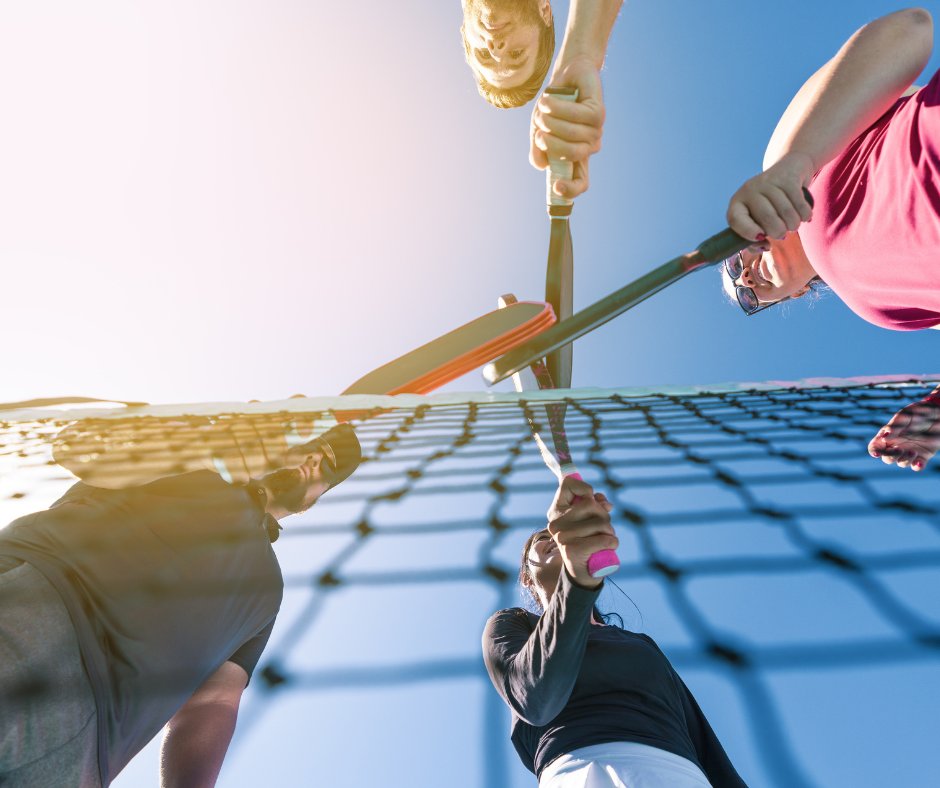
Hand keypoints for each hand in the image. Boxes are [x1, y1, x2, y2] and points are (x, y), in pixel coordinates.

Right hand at [529, 57, 604, 199]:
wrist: (566, 76)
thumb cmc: (553, 107)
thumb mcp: (539, 130)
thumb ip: (538, 149)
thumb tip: (541, 165)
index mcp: (575, 158)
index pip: (580, 183)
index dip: (570, 190)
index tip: (556, 186)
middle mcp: (588, 147)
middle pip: (571, 156)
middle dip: (550, 142)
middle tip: (539, 128)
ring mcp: (596, 131)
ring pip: (571, 134)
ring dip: (550, 120)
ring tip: (543, 108)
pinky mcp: (598, 112)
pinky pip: (575, 115)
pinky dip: (556, 107)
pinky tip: (548, 100)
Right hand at [547, 476, 617, 587]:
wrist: (582, 573)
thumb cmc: (587, 541)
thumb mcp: (589, 519)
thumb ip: (595, 505)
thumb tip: (606, 503)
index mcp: (556, 511)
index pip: (568, 484)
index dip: (585, 488)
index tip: (591, 498)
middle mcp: (556, 523)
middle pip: (591, 503)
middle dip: (604, 515)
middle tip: (602, 527)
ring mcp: (563, 537)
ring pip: (601, 522)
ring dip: (610, 531)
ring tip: (604, 539)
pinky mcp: (574, 550)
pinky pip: (605, 539)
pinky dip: (613, 542)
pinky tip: (609, 547)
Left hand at [726, 152, 815, 240]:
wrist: (789, 171)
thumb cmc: (769, 205)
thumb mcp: (757, 220)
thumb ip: (755, 240)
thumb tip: (764, 246)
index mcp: (737, 204)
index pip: (736, 220)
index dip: (748, 232)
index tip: (761, 237)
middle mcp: (749, 190)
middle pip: (767, 218)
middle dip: (779, 232)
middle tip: (782, 234)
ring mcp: (768, 182)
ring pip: (786, 213)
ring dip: (794, 225)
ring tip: (793, 224)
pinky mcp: (788, 179)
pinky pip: (800, 205)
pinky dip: (804, 215)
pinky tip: (803, 216)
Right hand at [868, 398, 939, 470]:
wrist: (938, 415)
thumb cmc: (919, 412)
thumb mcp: (905, 416)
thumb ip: (894, 426)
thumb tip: (884, 438)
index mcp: (889, 435)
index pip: (876, 446)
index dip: (873, 451)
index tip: (876, 454)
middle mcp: (897, 445)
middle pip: (887, 458)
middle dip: (891, 456)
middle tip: (900, 449)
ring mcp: (910, 451)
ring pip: (901, 463)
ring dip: (905, 460)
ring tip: (913, 451)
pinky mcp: (923, 456)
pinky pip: (916, 466)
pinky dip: (917, 466)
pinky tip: (919, 463)